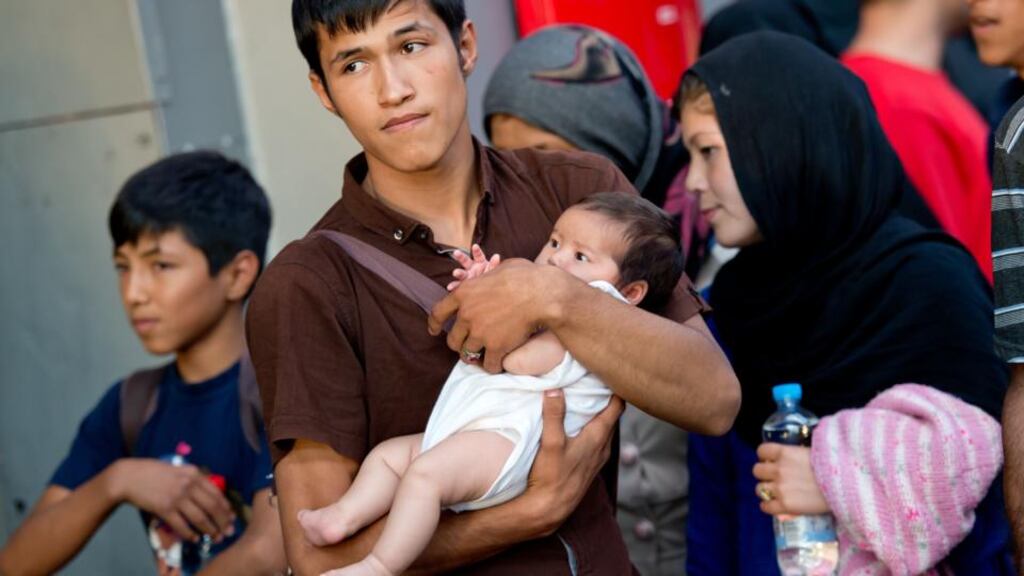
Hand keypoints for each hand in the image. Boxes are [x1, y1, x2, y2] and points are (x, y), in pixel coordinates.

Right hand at [114, 459, 235, 541]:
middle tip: (228, 532)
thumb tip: (208, 493)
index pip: (216, 493)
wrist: (128, 476)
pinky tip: (195, 539)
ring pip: (200, 518)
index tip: (231, 516)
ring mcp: (177, 498)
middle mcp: (188, 485)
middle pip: (212, 507)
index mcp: (194, 473)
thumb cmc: (152, 472)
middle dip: (223, 522)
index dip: (226, 507)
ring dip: (210, 530)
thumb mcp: (178, 469)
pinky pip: (182, 525)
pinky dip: (190, 534)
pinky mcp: (164, 509)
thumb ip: (193, 478)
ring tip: (215, 537)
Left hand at [429, 259, 568, 372]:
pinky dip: (492, 366)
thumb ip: (487, 278)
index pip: (438, 312)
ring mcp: (479, 333)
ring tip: (482, 357)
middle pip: (452, 338)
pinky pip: (488, 364)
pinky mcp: (495, 347)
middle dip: (458, 343)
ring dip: (474, 356)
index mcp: (463, 293)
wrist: (541, 293)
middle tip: (467, 345)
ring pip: (467, 353)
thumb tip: (491, 279)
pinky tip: (497, 365)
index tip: (434, 331)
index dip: (434, 324)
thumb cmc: (525, 276)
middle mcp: (466, 315)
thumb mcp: (498, 269)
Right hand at [447, 244, 500, 290]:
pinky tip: (450, 287)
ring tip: (455, 272)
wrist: (489, 288)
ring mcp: (467, 276)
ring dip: (458, 272)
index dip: (476, 251)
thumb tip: (496, 256)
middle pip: (465, 260)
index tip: (475, 246)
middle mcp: (472, 267)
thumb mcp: (493, 270)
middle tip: (456, 252)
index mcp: (480, 262)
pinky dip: (454, 286)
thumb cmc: (491, 276)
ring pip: (461, 273)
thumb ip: (494, 264)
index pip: (478, 255)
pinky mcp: (464, 285)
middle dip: (461, 256)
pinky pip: (458, 285)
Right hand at [517, 390, 624, 535]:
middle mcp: (603, 447)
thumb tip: (554, 388)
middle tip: (596, 378)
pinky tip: (579, 425)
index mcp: (598, 437)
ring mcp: (597, 457)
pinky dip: (592, 427)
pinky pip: (597, 439)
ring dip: (598, 413)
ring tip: (587, 397)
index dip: (615, 388)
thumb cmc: (552, 477)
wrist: (549, 509)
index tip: (609, 371)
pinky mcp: (588, 466)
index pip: (617, 407)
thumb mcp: (551, 443)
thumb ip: (553, 415)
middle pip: (612, 416)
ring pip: (604, 428)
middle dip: (606, 398)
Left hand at [752, 443, 830, 515]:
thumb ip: (794, 456)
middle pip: (757, 471)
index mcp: (784, 453)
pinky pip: (765, 507)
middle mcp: (779, 469)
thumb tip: (788, 459)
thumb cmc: (833, 466)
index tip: (772, 461)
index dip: (765, 457)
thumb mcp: (811, 452)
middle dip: (764, 474)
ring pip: (759, 489)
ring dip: (766, 491)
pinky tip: (774, 506)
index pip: (761, 451)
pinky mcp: (785, 505)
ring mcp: (780, 488)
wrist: (846, 486)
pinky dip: (768, 506)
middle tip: (774, 478)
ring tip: (775, 493)